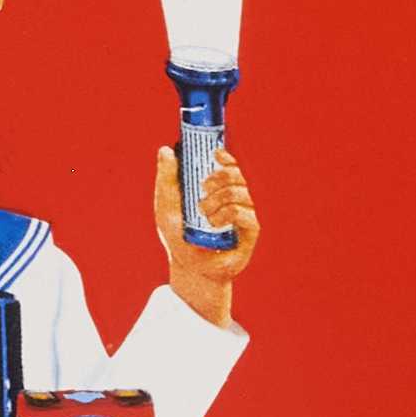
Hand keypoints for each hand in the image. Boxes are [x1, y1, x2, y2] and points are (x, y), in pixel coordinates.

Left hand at [154, 143, 258, 324]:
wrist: (187, 268)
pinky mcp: (250, 232)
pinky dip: (228, 214)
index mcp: (218, 192)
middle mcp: (234, 201)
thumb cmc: (178, 237)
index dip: (226, 158)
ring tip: (204, 212)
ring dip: (220, 198)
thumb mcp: (166, 206)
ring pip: (240, 193)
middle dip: (220, 177)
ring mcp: (244, 216)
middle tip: (203, 187)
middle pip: (237, 176)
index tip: (215, 154)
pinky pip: (244, 213)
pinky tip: (214, 222)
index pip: (229, 168)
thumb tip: (165, 149)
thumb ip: (166, 179)